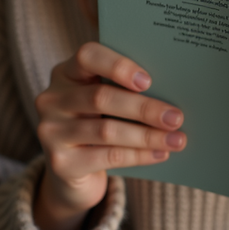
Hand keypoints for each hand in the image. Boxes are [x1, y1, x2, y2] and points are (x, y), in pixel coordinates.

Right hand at [33, 42, 185, 229]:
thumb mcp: (105, 103)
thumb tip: (173, 90)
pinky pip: (107, 157)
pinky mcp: (60, 163)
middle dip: (145, 108)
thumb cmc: (98, 124)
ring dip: (148, 136)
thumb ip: (125, 90)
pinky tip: (160, 154)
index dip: (118, 65)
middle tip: (176, 117)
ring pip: (107, 131)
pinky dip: (139, 155)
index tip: (148, 80)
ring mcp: (51, 132)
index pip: (87, 56)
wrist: (72, 173)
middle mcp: (52, 99)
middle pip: (102, 97)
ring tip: (177, 139)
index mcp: (66, 73)